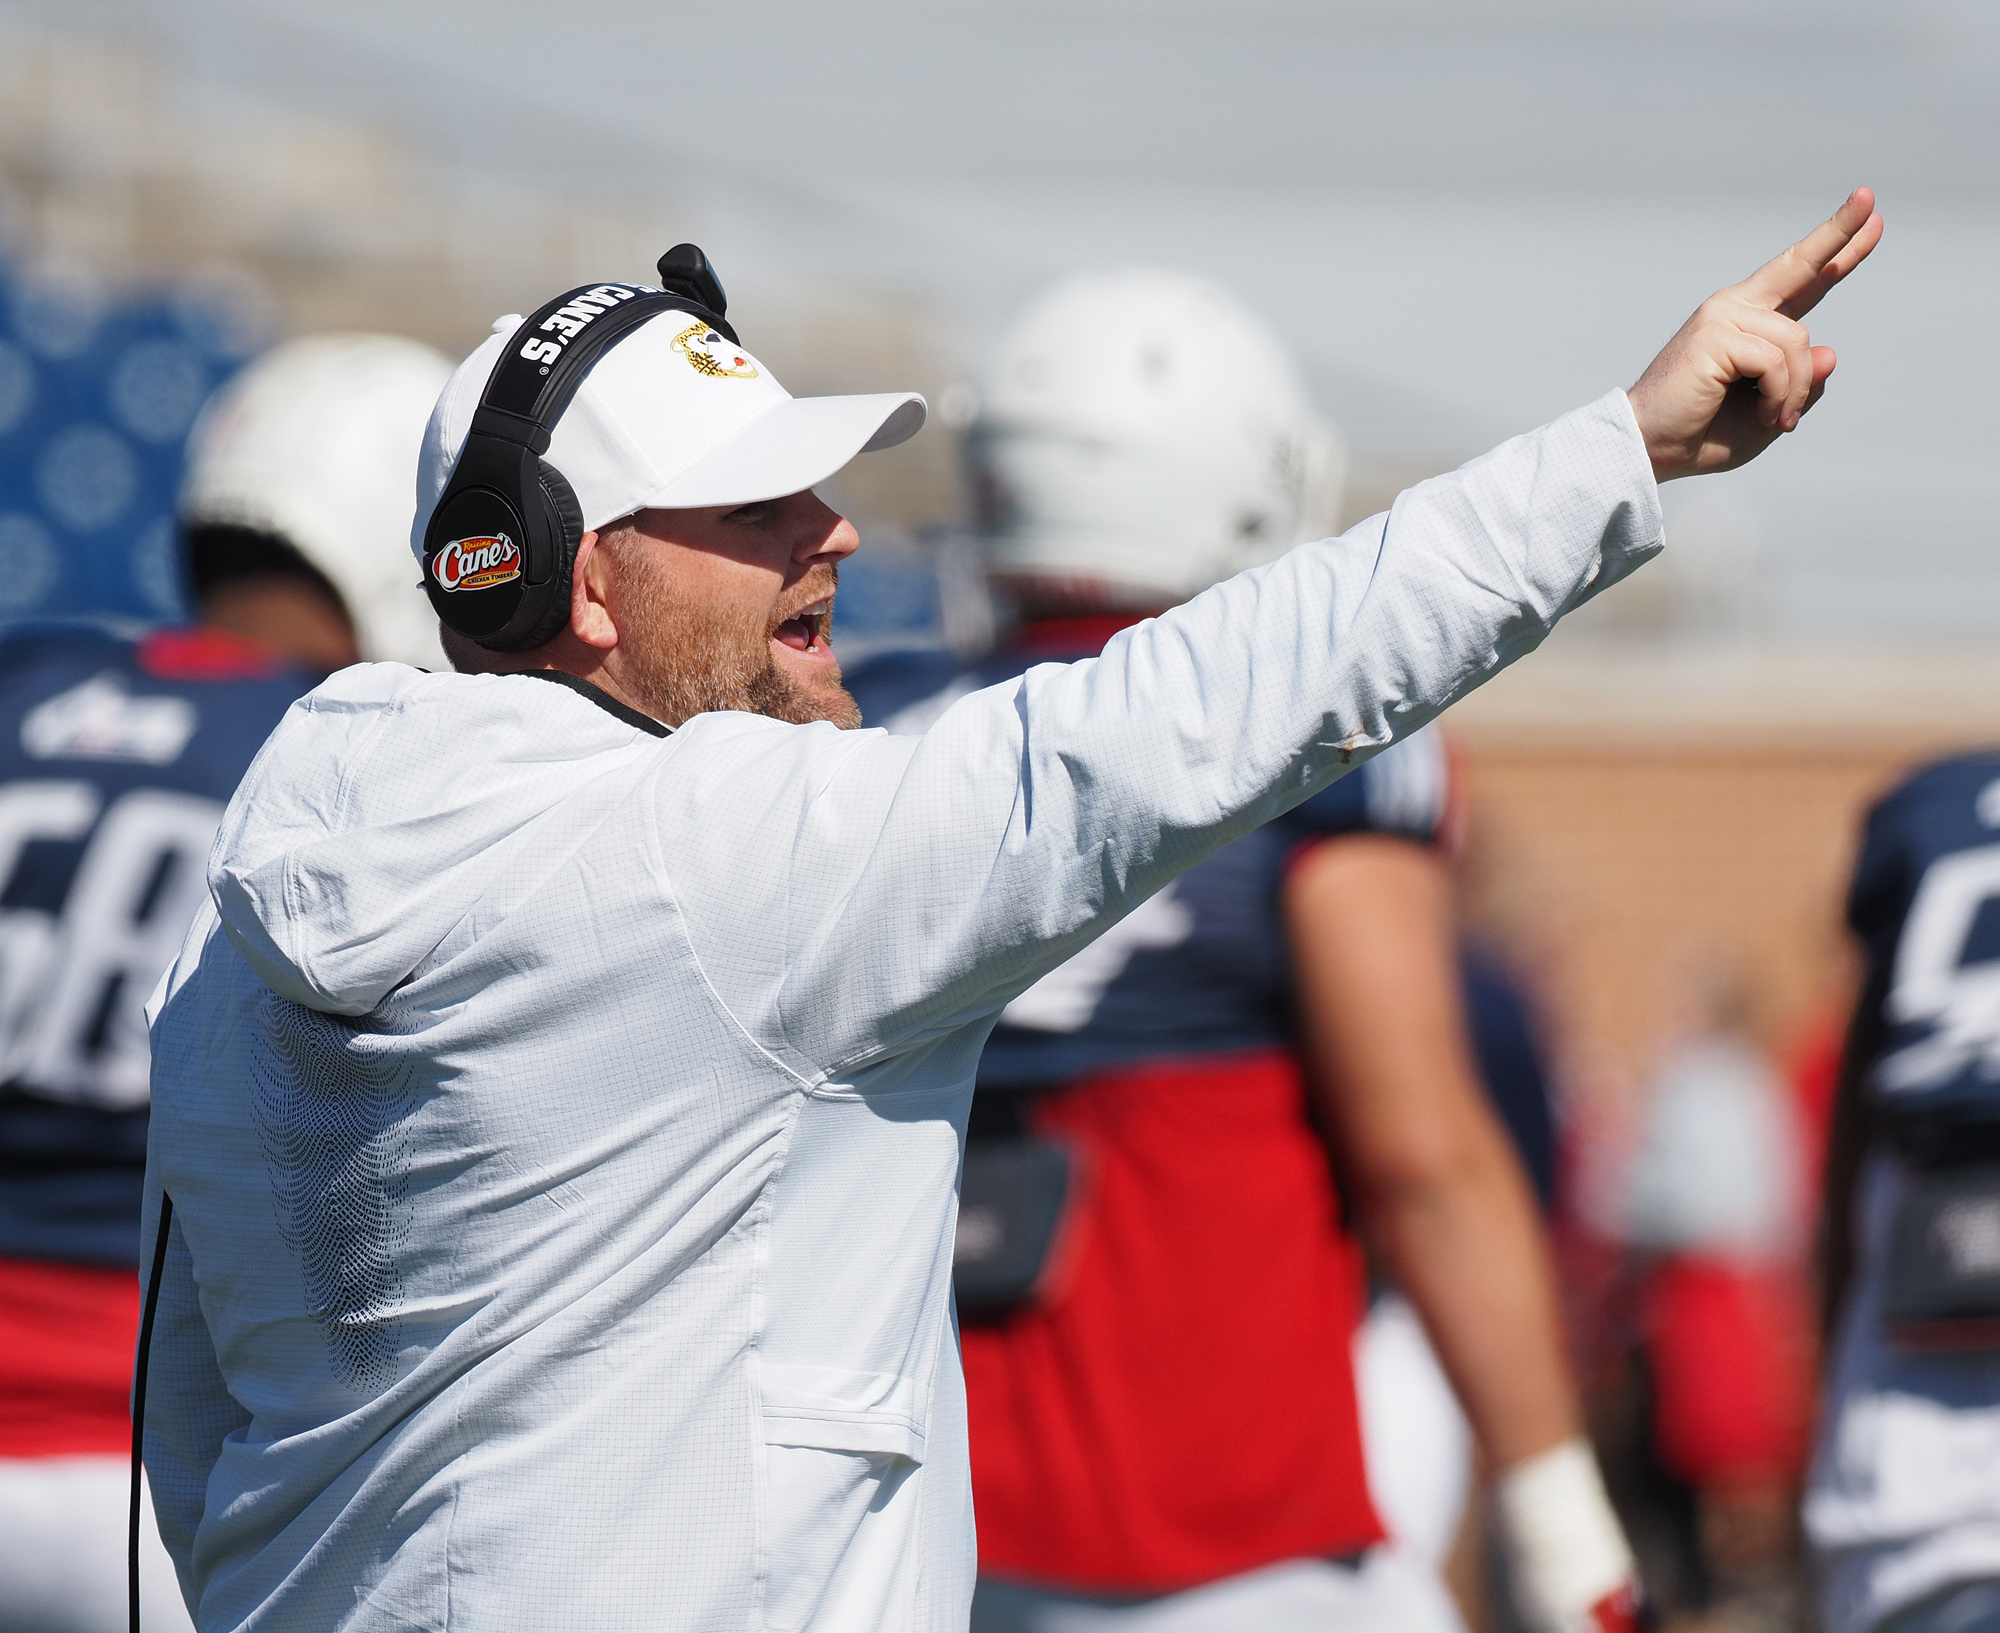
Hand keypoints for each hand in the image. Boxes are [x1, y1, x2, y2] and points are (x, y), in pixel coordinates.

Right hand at [1628, 187, 1882, 481]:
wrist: (1651, 449)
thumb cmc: (1703, 435)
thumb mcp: (1772, 413)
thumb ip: (1803, 386)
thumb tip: (1829, 351)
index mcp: (1749, 324)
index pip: (1802, 280)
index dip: (1837, 249)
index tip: (1869, 214)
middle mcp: (1736, 310)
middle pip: (1799, 265)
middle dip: (1838, 231)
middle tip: (1869, 194)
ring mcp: (1723, 317)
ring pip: (1796, 340)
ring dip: (1795, 389)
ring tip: (1777, 420)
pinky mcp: (1714, 335)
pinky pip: (1776, 360)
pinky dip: (1779, 394)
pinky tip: (1765, 415)